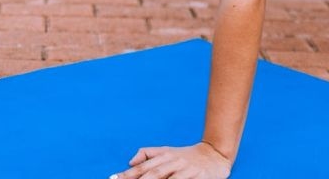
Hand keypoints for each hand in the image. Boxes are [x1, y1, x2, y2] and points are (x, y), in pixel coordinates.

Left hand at [109, 142, 231, 178]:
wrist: (214, 154)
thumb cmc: (187, 156)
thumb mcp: (166, 151)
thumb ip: (148, 155)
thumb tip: (130, 162)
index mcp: (163, 156)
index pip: (142, 167)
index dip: (128, 174)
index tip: (114, 178)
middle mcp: (172, 161)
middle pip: (152, 174)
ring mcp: (185, 169)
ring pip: (165, 178)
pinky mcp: (198, 176)